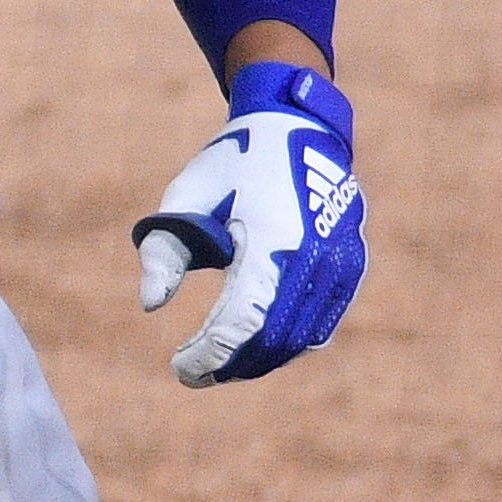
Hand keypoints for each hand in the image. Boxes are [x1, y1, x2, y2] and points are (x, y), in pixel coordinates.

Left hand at [131, 61, 366, 386]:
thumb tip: (150, 305)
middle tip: (195, 372)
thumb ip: (163, 251)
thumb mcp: (187, 196)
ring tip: (219, 364)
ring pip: (301, 337)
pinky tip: (254, 347)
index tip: (180, 370)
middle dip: (232, 364)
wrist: (299, 129)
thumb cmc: (232, 164)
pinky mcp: (352, 266)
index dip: (211, 354)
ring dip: (259, 359)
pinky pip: (321, 322)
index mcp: (273, 238)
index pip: (241, 320)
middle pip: (273, 338)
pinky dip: (287, 342)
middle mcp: (316, 255)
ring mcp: (341, 262)